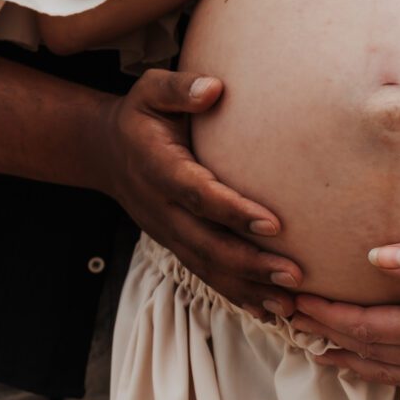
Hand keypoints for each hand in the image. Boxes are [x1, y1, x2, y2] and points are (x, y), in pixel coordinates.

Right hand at [97, 69, 301, 317]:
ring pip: (208, 268)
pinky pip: (206, 275)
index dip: (234, 212)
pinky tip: (269, 311)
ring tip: (290, 304)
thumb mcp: (151, 90)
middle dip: (251, 263)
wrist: (105, 151)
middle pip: (207, 244)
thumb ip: (180, 88)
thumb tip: (214, 88)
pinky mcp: (176, 245)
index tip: (274, 224)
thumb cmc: (141, 116)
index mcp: (159, 168)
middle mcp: (161, 208)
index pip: (198, 194)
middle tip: (294, 274)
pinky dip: (237, 295)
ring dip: (249, 288)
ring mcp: (167, 232)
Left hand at [289, 237, 399, 385]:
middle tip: (288, 316)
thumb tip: (375, 256)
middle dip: (326, 333)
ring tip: (311, 346)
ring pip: (385, 369)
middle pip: (368, 349)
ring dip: (345, 356)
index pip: (367, 326)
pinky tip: (360, 365)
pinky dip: (376, 372)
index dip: (329, 314)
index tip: (298, 297)